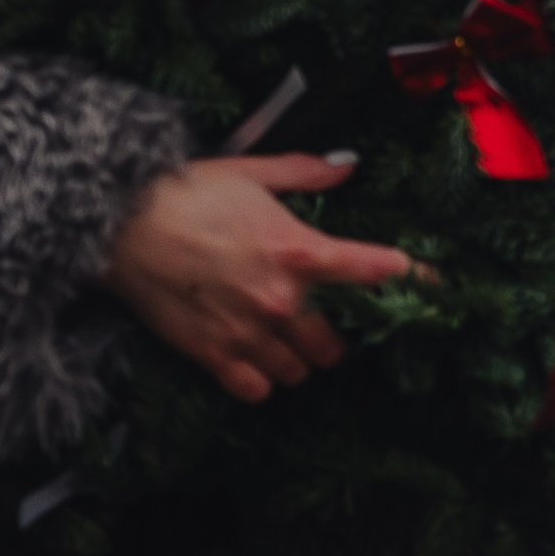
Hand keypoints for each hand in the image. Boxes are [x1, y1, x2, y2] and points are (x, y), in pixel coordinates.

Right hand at [98, 154, 419, 403]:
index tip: (434, 286)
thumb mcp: (251, 172)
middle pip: (333, 345)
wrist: (120, 223)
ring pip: (298, 371)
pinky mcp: (214, 356)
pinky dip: (259, 379)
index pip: (370, 270)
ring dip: (296, 359)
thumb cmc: (185, 191)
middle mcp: (280, 299)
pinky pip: (257, 389)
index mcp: (295, 249)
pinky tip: (250, 358)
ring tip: (279, 340)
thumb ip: (305, 174)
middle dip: (331, 337)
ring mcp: (247, 333)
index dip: (410, 279)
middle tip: (316, 322)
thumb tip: (345, 166)